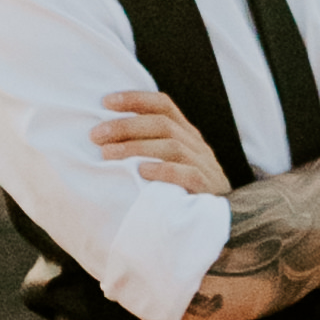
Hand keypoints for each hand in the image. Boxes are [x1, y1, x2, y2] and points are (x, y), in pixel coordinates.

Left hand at [94, 87, 229, 198]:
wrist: (223, 220)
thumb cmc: (185, 189)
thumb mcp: (171, 162)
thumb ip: (149, 146)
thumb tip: (107, 138)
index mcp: (186, 133)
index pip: (163, 105)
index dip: (135, 99)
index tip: (105, 102)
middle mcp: (196, 144)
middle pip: (162, 124)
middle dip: (126, 126)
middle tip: (96, 135)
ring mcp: (204, 165)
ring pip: (172, 146)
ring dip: (136, 147)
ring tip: (108, 154)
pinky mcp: (207, 188)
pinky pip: (187, 174)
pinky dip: (163, 170)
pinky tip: (141, 172)